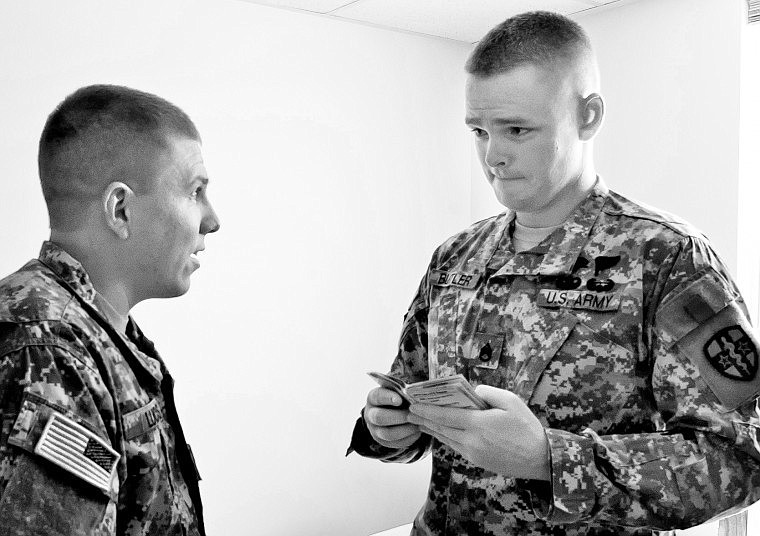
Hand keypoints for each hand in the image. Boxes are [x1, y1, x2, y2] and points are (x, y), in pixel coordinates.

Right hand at [364, 387, 421, 448]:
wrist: (394, 411)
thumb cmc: (398, 396)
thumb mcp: (398, 390)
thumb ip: (403, 390)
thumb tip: (416, 395)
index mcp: (373, 398)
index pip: (377, 397)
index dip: (388, 398)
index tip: (399, 400)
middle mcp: (370, 414)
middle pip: (379, 417)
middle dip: (398, 416)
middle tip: (413, 414)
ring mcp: (375, 430)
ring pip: (388, 434)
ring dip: (405, 429)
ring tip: (418, 424)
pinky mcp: (384, 442)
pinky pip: (396, 443)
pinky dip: (409, 438)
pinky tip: (417, 431)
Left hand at [407, 384, 549, 479]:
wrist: (540, 458)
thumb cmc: (527, 427)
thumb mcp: (511, 401)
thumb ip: (488, 392)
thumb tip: (472, 392)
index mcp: (478, 424)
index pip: (444, 416)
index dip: (426, 410)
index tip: (413, 404)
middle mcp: (471, 441)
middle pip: (441, 428)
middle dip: (423, 419)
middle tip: (410, 412)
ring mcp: (473, 453)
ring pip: (446, 439)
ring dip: (431, 430)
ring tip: (419, 422)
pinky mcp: (477, 461)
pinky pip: (456, 447)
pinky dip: (445, 438)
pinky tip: (441, 433)